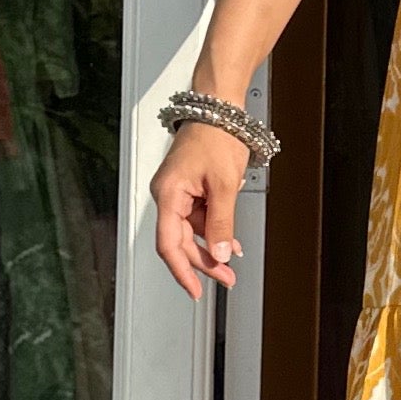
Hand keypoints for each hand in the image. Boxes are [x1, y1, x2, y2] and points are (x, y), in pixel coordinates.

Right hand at [149, 120, 251, 300]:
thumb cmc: (216, 135)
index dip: (181, 272)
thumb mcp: (224, 185)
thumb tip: (221, 252)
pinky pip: (197, 216)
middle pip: (180, 241)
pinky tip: (230, 239)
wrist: (219, 108)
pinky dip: (213, 228)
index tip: (194, 291)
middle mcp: (167, 195)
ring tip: (233, 260)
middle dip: (204, 262)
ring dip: (212, 246)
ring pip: (190, 231)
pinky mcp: (187, 187)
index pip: (168, 244)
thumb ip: (222, 223)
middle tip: (226, 278)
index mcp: (168, 194)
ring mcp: (177, 191)